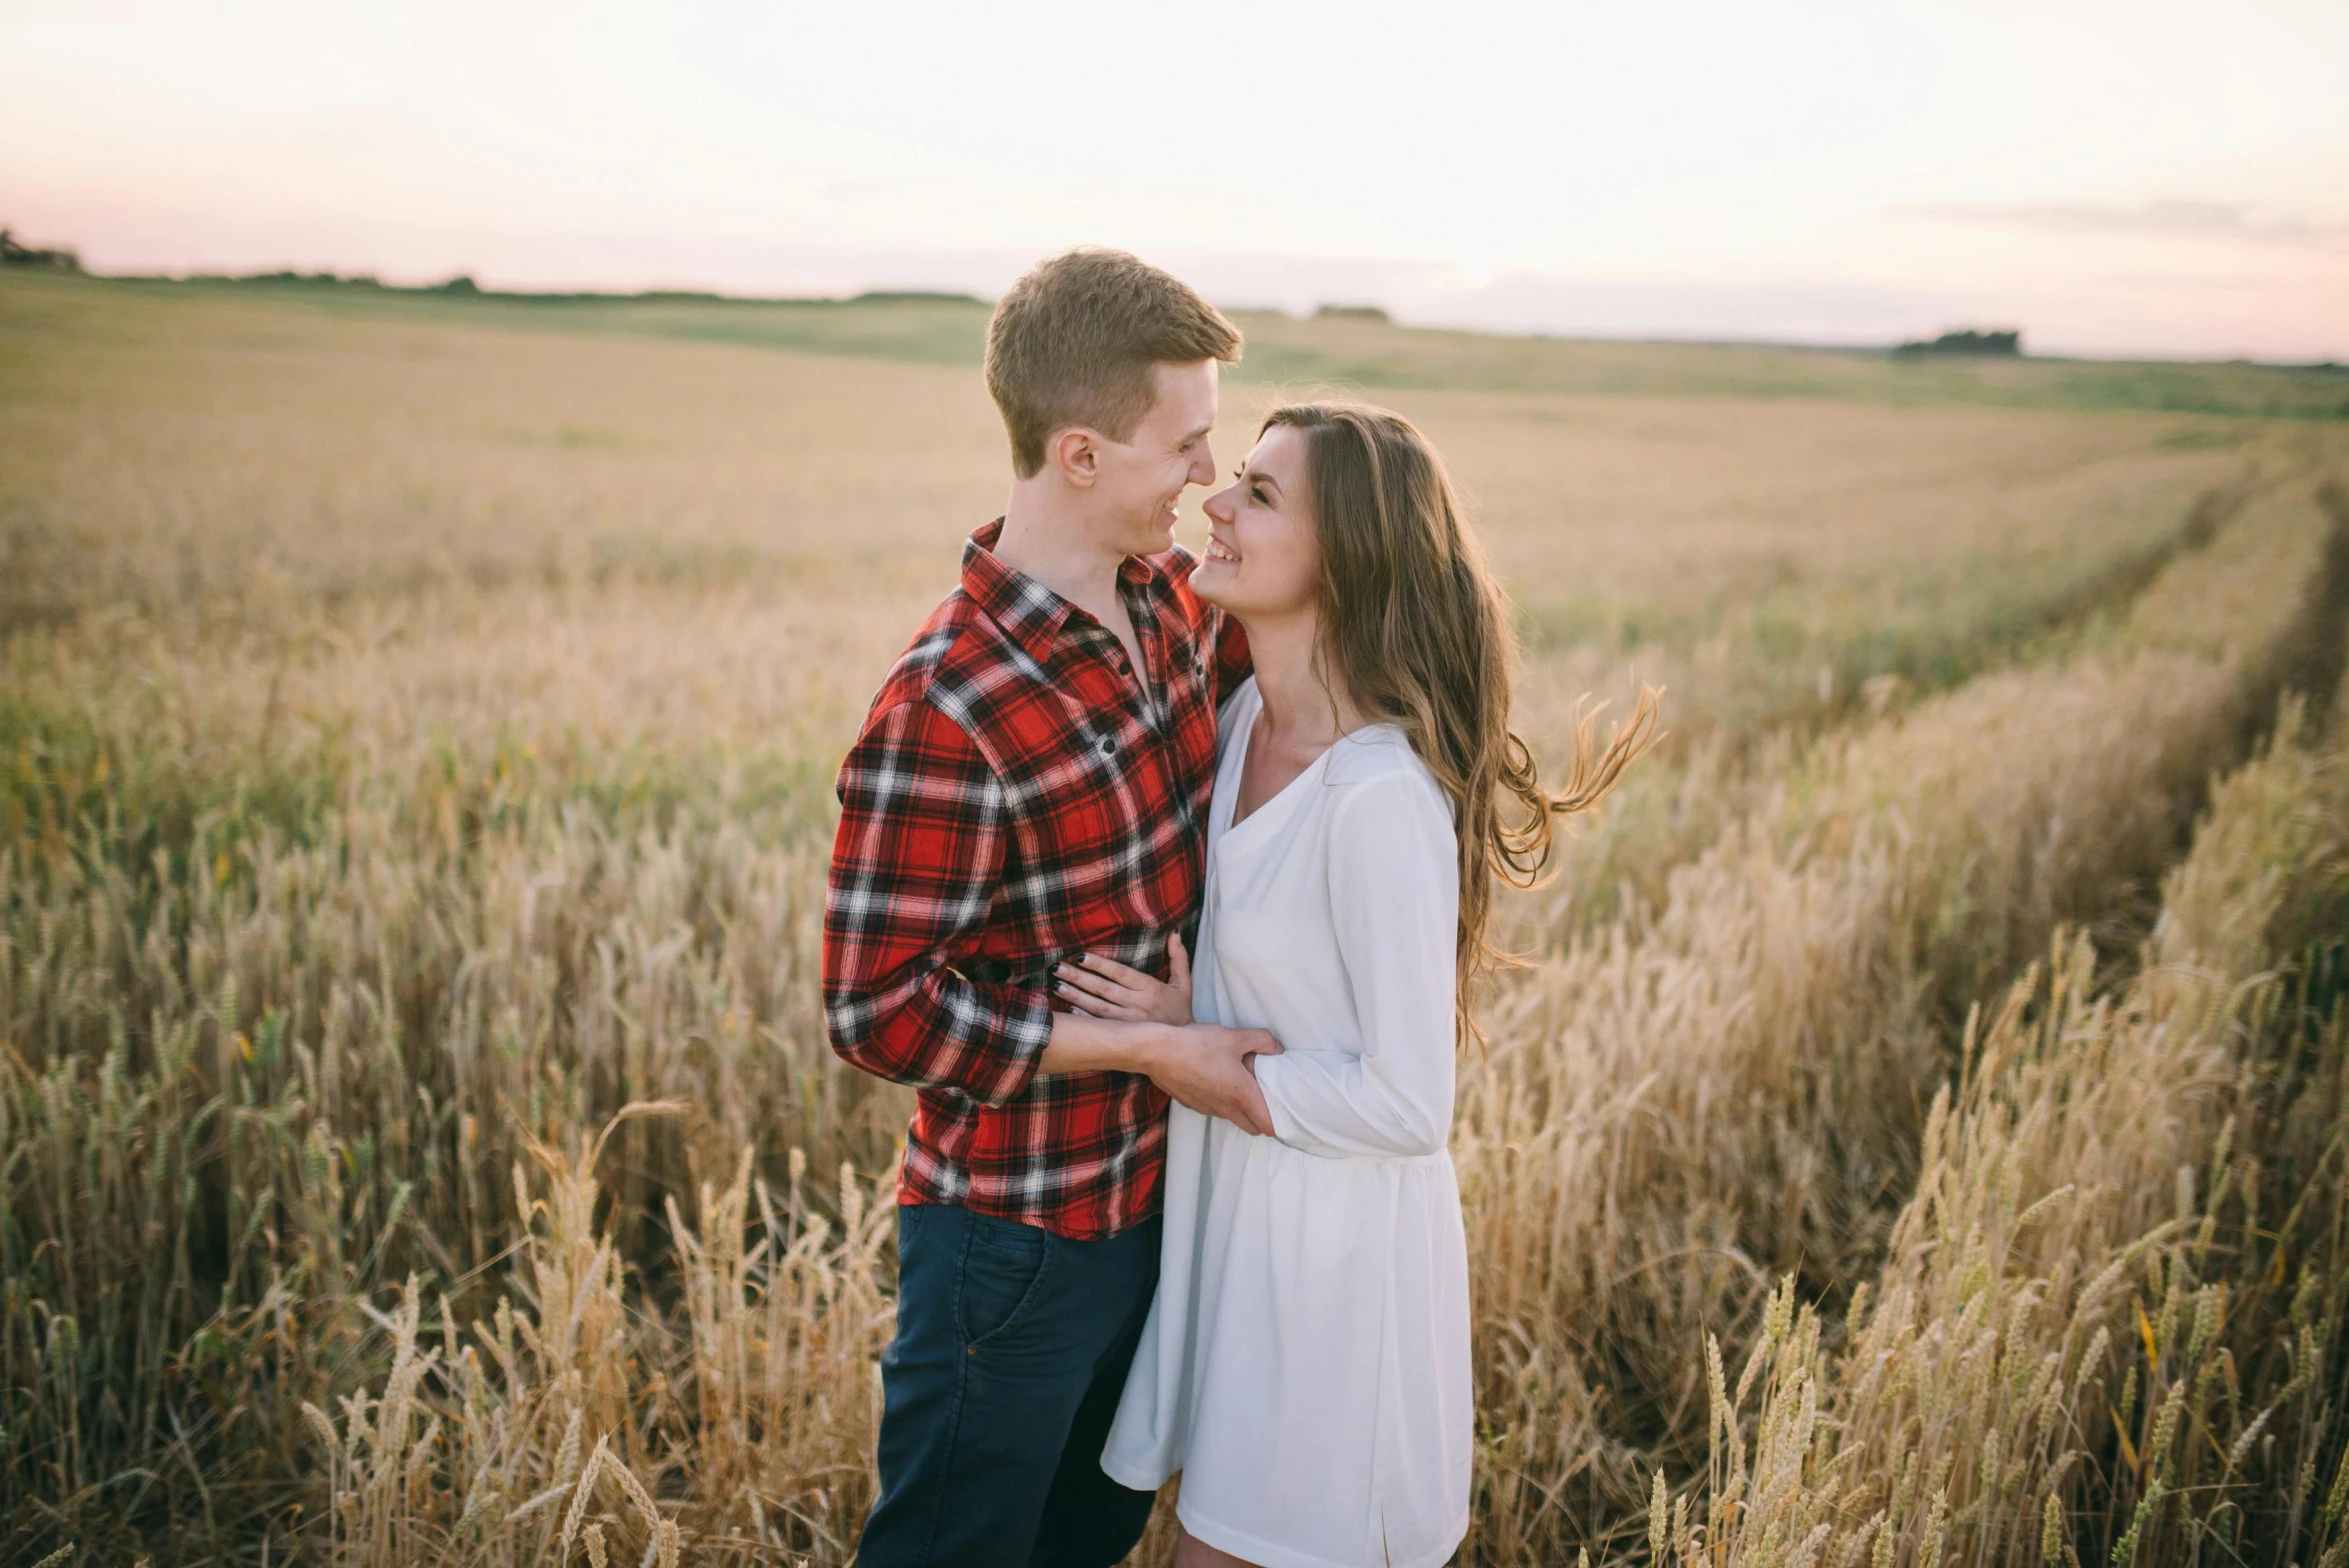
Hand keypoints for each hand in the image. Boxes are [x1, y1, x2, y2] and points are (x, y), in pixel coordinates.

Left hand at [1056, 934, 1192, 1025]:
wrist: (1181, 1047)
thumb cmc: (1179, 1011)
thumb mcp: (1184, 983)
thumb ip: (1178, 957)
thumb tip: (1174, 931)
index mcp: (1150, 989)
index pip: (1121, 973)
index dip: (1100, 965)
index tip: (1080, 956)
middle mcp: (1137, 1005)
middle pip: (1104, 989)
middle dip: (1079, 978)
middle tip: (1058, 968)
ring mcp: (1128, 1023)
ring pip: (1098, 1008)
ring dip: (1076, 996)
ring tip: (1056, 986)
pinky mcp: (1123, 1036)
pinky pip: (1100, 1026)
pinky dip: (1084, 1018)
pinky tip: (1068, 1010)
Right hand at [1149, 1021, 1280, 1136]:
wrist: (1157, 1052)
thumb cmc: (1197, 1045)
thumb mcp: (1235, 1036)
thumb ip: (1263, 1041)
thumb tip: (1277, 1049)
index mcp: (1241, 1095)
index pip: (1267, 1125)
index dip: (1279, 1123)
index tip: (1286, 1114)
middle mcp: (1225, 1108)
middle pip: (1252, 1128)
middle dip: (1263, 1119)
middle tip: (1266, 1098)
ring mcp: (1207, 1109)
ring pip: (1232, 1118)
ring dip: (1241, 1109)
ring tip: (1242, 1086)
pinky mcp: (1192, 1104)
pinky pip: (1214, 1109)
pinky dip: (1221, 1102)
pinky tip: (1216, 1080)